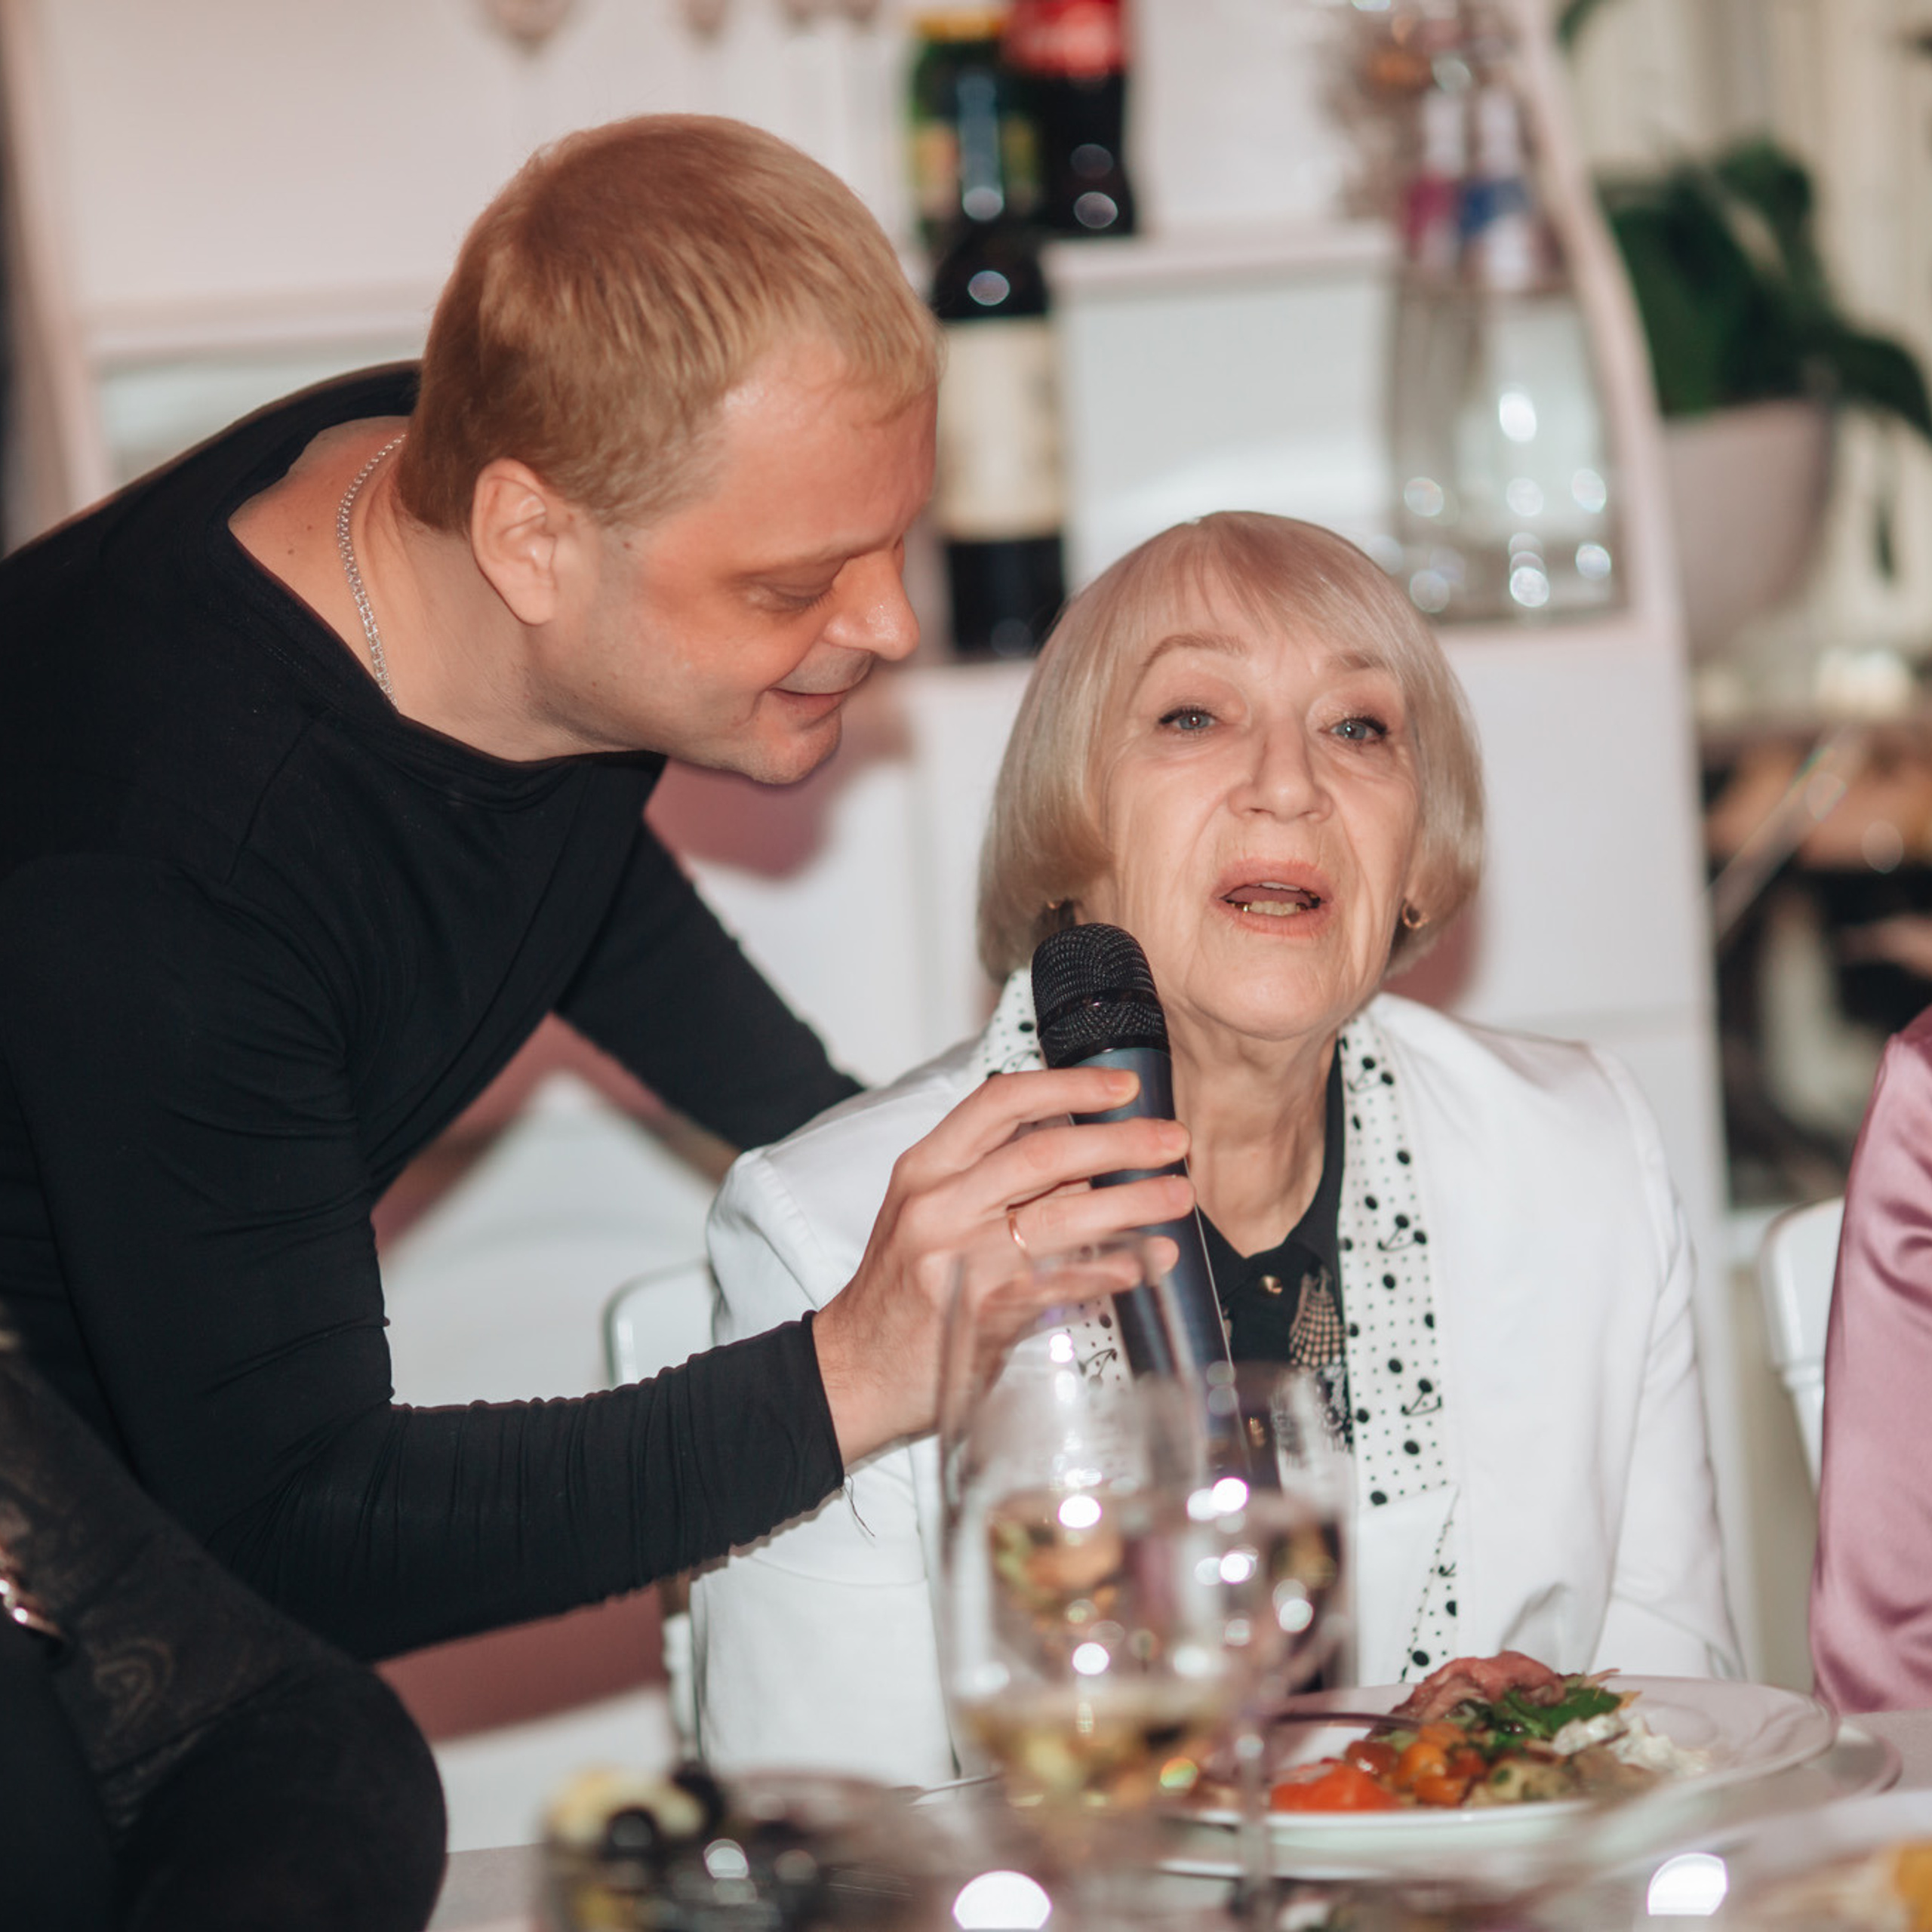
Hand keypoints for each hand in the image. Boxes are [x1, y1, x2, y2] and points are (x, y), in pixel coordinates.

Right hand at [809, 1066, 1192, 1464]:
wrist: (852, 1372)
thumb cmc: (901, 1290)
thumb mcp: (930, 1214)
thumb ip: (994, 1180)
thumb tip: (1093, 1159)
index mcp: (925, 1167)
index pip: (1000, 1101)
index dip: (1069, 1086)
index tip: (1123, 1086)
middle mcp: (937, 1204)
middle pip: (1043, 1153)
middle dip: (1120, 1142)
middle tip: (1174, 1142)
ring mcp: (955, 1259)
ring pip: (1059, 1215)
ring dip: (1131, 1204)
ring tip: (1177, 1199)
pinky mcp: (976, 1314)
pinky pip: (1058, 1283)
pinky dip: (1107, 1269)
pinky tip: (1143, 1263)